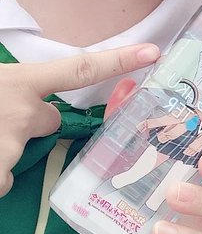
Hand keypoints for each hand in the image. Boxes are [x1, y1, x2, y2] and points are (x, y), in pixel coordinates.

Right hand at [0, 0, 158, 197]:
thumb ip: (9, 83)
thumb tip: (26, 80)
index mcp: (17, 82)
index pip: (78, 69)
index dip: (117, 60)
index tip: (154, 54)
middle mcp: (20, 111)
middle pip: (49, 121)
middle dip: (30, 122)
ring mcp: (7, 145)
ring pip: (17, 153)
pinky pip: (0, 180)